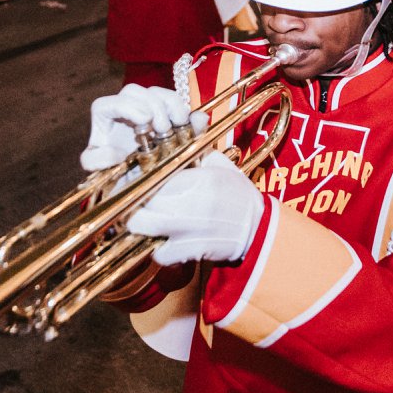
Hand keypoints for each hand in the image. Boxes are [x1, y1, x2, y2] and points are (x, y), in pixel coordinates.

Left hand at [80, 83, 189, 170]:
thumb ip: (96, 161)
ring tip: (178, 126)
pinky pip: (178, 103)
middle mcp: (125, 108)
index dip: (127, 106)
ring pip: (158, 93)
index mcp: (104, 118)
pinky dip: (188, 111)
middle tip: (162, 128)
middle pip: (134, 91)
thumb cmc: (114, 167)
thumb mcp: (99, 167)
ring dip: (172, 106)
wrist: (136, 176)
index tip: (144, 119)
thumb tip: (114, 151)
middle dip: (152, 106)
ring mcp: (148, 108)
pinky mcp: (168, 113)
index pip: (107, 104)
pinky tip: (196, 123)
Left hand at [126, 152, 265, 265]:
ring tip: (142, 220)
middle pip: (142, 201)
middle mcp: (192, 203)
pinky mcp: (192, 251)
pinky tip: (163, 242)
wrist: (259, 228)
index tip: (133, 180)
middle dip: (133, 201)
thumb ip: (196, 152)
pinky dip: (158, 250)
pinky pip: (161, 253)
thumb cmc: (239, 195)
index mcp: (199, 179)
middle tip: (133, 201)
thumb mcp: (221, 166)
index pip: (154, 176)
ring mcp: (190, 229)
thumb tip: (173, 138)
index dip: (138, 178)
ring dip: (139, 224)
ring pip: (144, 226)